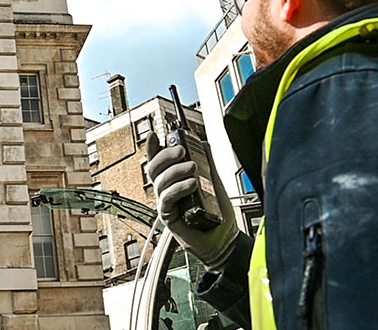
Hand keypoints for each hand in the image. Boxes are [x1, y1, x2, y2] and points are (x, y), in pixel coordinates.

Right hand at [146, 132, 238, 270]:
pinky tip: (191, 184)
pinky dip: (178, 188)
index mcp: (174, 181)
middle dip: (165, 155)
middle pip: (154, 169)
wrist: (225, 241)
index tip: (153, 135)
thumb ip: (207, 164)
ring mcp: (166, 204)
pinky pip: (167, 199)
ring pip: (160, 182)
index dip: (153, 148)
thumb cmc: (218, 216)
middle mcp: (166, 191)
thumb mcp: (215, 183)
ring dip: (175, 171)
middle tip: (182, 150)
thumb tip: (203, 143)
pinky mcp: (169, 217)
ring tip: (194, 168)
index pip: (159, 162)